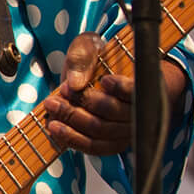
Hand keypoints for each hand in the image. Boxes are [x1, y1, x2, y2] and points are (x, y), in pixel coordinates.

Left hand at [41, 32, 133, 155]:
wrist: (93, 77)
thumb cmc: (95, 59)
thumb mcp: (88, 46)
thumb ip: (83, 58)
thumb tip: (76, 83)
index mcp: (141, 84)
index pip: (137, 90)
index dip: (122, 87)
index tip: (105, 80)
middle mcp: (139, 111)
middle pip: (113, 112)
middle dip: (83, 101)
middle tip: (62, 91)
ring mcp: (126, 130)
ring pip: (101, 132)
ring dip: (72, 120)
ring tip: (52, 107)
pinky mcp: (112, 143)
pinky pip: (94, 147)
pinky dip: (72, 139)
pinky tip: (55, 128)